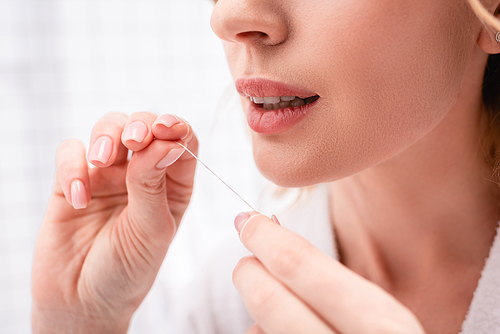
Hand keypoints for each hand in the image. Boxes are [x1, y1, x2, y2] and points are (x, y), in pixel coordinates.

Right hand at [32, 112, 197, 332]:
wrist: (82, 300)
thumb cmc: (128, 269)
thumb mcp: (150, 230)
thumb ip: (153, 185)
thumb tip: (164, 141)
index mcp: (173, 185)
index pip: (182, 142)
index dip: (177, 127)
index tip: (167, 128)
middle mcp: (142, 174)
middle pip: (145, 125)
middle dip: (140, 124)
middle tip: (133, 140)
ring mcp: (107, 174)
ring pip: (108, 128)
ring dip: (106, 136)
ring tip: (101, 163)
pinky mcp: (73, 180)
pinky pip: (70, 153)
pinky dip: (72, 167)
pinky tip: (78, 198)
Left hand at [233, 213, 425, 333]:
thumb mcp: (374, 313)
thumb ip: (326, 279)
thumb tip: (270, 238)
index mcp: (381, 326)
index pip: (301, 268)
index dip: (266, 238)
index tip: (248, 223)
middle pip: (269, 301)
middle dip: (249, 272)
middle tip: (247, 262)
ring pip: (258, 332)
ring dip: (258, 314)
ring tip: (280, 309)